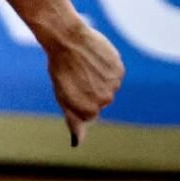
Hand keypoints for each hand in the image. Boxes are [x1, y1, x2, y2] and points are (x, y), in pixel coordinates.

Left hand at [45, 22, 123, 146]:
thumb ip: (73, 118)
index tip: (71, 85)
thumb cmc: (59, 66)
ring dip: (99, 77)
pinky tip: (94, 57)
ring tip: (84, 63)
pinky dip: (106, 66)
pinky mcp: (120, 71)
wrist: (66, 38)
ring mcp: (114, 86)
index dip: (77, 97)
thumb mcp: (62, 93)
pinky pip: (115, 73)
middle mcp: (104, 101)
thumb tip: (77, 142)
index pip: (88, 113)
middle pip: (100, 99)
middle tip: (77, 72)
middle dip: (89, 88)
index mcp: (87, 110)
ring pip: (108, 85)